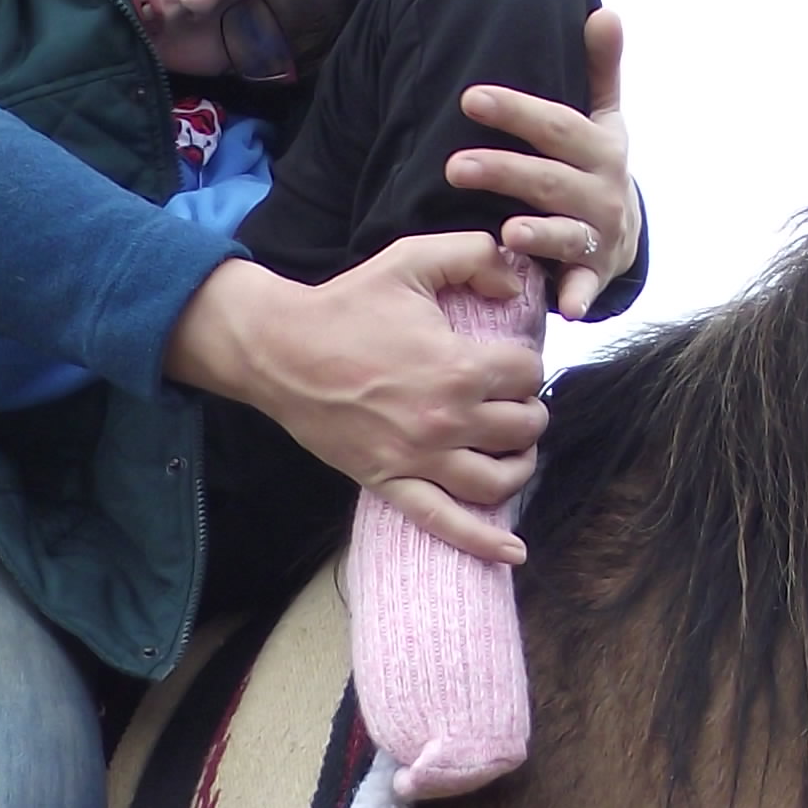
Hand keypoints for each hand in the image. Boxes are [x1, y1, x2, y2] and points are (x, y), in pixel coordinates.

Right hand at [162, 235, 545, 562]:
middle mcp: (447, 419)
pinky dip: (484, 542)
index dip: (525, 363)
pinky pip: (445, 522)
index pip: (528, 374)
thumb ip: (474, 255)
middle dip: (527, 410)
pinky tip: (513, 552)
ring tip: (513, 450)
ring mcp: (419, 458)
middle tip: (511, 400)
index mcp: (458, 366)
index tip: (509, 360)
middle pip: (524, 427)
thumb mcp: (411, 259)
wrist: (280, 350)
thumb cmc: (346, 304)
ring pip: (499, 480)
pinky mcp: (391, 482)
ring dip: (519, 465)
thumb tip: (515, 279)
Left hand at [450, 6, 640, 318]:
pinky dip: (578, 297)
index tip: (471, 99)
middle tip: (453, 166)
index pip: (556, 124)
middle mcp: (603, 191)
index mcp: (601, 148)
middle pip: (549, 179)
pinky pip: (585, 287)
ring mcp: (599, 236)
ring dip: (540, 234)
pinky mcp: (593, 275)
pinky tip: (564, 307)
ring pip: (565, 232)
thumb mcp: (604, 118)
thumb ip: (601, 68)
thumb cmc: (596, 167)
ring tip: (507, 232)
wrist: (624, 235)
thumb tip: (606, 11)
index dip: (516, 111)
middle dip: (504, 171)